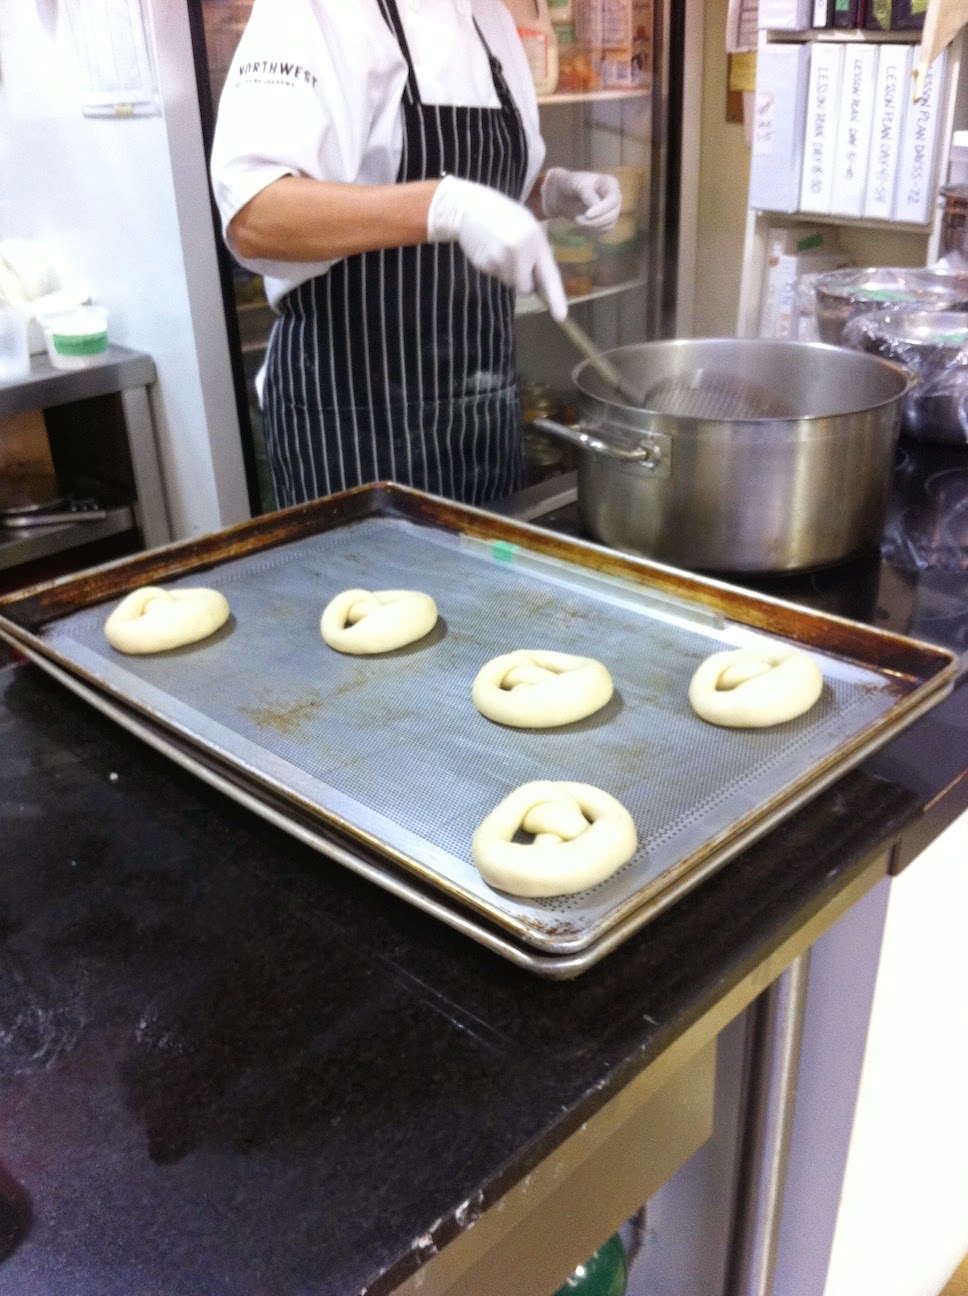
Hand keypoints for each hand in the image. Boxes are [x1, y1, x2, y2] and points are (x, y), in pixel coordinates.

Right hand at [427, 176, 567, 321]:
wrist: (470, 207)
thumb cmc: (504, 215)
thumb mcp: (528, 225)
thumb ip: (537, 250)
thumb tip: (541, 281)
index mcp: (536, 239)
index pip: (549, 275)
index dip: (555, 297)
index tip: (560, 316)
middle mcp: (520, 251)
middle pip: (525, 289)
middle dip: (522, 283)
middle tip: (515, 260)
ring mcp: (501, 259)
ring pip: (509, 283)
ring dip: (507, 273)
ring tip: (500, 248)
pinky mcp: (485, 264)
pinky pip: (494, 277)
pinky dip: (493, 267)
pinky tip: (489, 249)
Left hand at [541, 168, 621, 230]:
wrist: (564, 194)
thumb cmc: (571, 185)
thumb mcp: (578, 185)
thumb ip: (587, 194)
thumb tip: (596, 206)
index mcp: (610, 184)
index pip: (612, 200)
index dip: (601, 209)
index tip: (587, 215)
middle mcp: (615, 197)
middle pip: (612, 215)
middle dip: (595, 220)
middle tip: (577, 219)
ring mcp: (612, 211)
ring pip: (608, 226)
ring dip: (591, 227)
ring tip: (576, 219)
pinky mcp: (606, 222)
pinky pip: (602, 232)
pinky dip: (589, 232)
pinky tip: (577, 228)